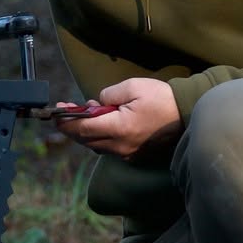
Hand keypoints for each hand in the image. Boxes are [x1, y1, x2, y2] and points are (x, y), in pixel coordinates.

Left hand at [57, 77, 182, 160]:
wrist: (186, 114)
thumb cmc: (161, 98)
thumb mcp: (132, 87)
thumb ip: (108, 94)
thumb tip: (98, 103)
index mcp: (119, 128)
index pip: (83, 128)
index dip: (66, 122)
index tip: (56, 113)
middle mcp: (120, 146)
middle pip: (86, 140)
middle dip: (72, 126)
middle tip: (66, 111)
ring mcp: (128, 153)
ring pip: (96, 145)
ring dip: (86, 131)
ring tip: (87, 113)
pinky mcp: (134, 155)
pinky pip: (109, 148)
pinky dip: (100, 136)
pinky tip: (103, 123)